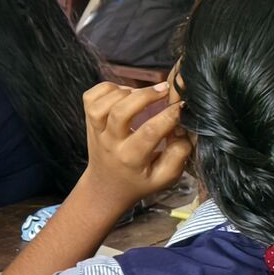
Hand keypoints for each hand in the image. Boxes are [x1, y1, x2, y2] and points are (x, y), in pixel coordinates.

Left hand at [75, 81, 192, 206]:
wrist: (106, 186)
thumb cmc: (140, 180)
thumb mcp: (165, 177)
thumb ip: (178, 154)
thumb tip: (184, 129)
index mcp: (131, 158)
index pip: (150, 132)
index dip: (169, 115)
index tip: (182, 105)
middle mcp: (110, 143)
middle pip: (120, 112)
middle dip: (145, 96)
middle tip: (165, 89)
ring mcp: (96, 131)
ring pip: (101, 103)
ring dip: (125, 91)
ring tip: (144, 93)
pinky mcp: (88, 121)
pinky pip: (90, 97)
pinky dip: (106, 88)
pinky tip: (124, 93)